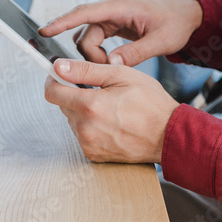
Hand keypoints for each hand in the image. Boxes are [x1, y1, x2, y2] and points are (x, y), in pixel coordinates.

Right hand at [39, 0, 203, 66]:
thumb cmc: (176, 21)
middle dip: (91, 56)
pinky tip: (110, 62)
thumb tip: (111, 64)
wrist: (185, 12)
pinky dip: (99, 52)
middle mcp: (111, 6)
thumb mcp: (161, 41)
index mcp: (121, 5)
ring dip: (96, 56)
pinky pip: (96, 38)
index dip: (62, 21)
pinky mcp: (111, 21)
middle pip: (85, 33)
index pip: (85, 12)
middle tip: (110, 71)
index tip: (43, 30)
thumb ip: (136, 52)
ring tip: (116, 67)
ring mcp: (110, 13)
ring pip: (88, 38)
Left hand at [44, 56, 178, 162]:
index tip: (62, 74)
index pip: (52, 92)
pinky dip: (92, 126)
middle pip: (63, 105)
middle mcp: (85, 129)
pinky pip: (83, 135)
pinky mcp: (94, 155)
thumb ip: (86, 70)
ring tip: (111, 107)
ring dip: (84, 111)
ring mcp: (88, 144)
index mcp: (90, 106)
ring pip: (73, 120)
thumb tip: (59, 66)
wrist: (169, 135)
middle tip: (100, 90)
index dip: (54, 79)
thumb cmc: (151, 104)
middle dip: (75, 94)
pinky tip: (112, 122)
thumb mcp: (121, 75)